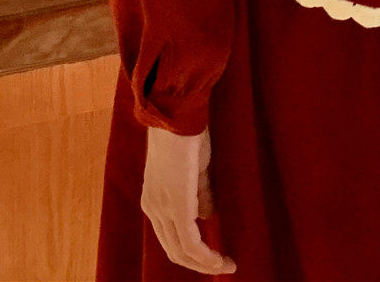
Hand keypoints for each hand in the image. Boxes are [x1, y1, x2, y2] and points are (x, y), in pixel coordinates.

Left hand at [141, 123, 236, 273]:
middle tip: (224, 266)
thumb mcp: (194, 169)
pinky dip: (206, 255)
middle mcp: (152, 207)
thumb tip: (206, 217)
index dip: (193, 252)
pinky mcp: (177, 205)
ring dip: (205, 263)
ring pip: (181, 250)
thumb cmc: (186, 133)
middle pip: (174, 250)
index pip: (170, 238)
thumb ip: (198, 193)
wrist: (178, 112)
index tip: (216, 256)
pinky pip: (190, 241)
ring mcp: (161, 207)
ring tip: (227, 266)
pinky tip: (220, 259)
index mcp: (153, 199)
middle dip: (200, 264)